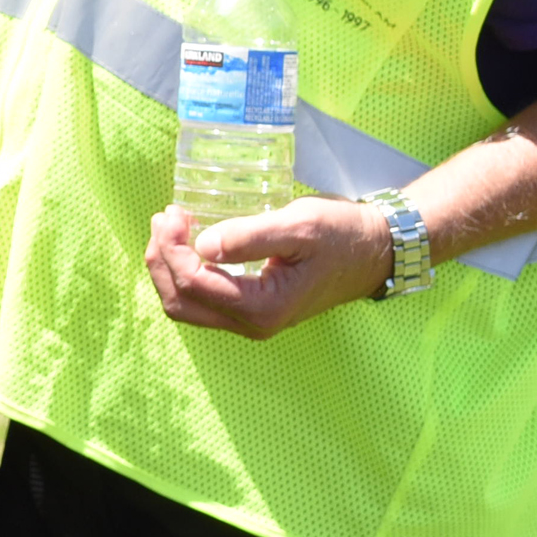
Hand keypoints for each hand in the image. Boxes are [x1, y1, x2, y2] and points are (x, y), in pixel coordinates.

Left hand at [146, 196, 394, 337]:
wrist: (374, 251)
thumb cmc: (341, 235)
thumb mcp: (298, 226)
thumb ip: (249, 237)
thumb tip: (202, 245)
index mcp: (262, 308)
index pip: (193, 285)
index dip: (172, 249)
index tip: (174, 212)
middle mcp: (252, 323)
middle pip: (180, 303)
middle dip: (162, 261)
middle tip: (165, 217)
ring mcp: (250, 320)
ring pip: (187, 305)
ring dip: (169, 267)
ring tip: (170, 226)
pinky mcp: (252, 308)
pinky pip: (203, 299)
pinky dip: (185, 272)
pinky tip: (187, 242)